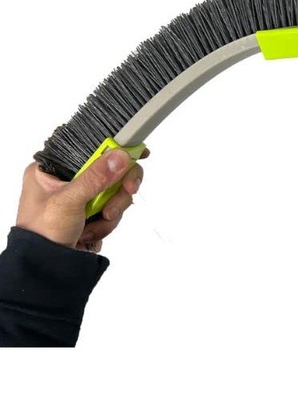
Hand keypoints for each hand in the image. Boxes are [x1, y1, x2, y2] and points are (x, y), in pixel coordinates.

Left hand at [16, 149, 147, 253]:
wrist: (46, 267)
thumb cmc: (42, 234)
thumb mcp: (68, 201)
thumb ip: (95, 178)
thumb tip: (120, 156)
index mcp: (51, 169)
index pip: (89, 149)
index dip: (114, 149)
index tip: (136, 152)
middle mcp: (68, 179)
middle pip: (109, 170)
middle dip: (118, 187)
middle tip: (129, 191)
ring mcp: (82, 196)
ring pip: (115, 190)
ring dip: (112, 209)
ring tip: (94, 225)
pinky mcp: (92, 211)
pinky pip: (114, 207)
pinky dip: (109, 221)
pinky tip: (92, 232)